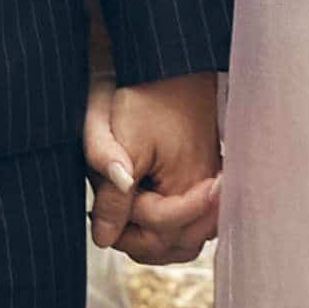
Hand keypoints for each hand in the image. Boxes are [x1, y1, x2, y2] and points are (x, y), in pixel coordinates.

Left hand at [85, 69, 219, 264]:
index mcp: (192, 184)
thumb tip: (103, 238)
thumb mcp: (121, 143)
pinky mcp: (206, 177)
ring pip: (186, 238)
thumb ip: (113, 196)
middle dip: (139, 238)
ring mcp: (210, 185)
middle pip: (177, 244)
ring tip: (123, 217)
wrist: (169, 63)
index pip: (160, 232)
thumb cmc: (145, 96)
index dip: (124, 226)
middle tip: (108, 217)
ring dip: (154, 237)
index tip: (98, 208)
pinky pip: (194, 222)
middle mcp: (209, 190)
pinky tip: (143, 210)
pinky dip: (169, 226)